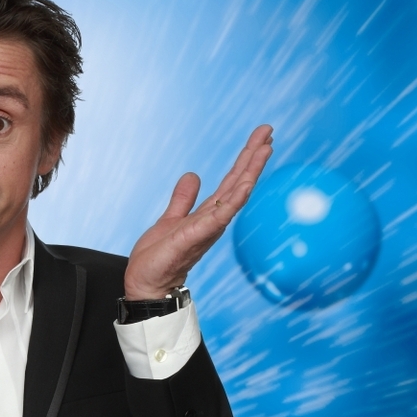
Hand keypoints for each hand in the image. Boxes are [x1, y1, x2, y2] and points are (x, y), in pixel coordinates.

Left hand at [122, 125, 273, 299]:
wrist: (147, 284)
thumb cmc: (160, 258)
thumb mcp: (171, 219)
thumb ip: (183, 199)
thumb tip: (193, 175)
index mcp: (208, 213)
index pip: (231, 181)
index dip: (245, 159)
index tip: (261, 138)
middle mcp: (213, 219)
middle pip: (238, 183)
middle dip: (254, 157)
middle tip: (269, 132)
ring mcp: (208, 228)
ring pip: (235, 195)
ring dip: (250, 172)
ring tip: (264, 149)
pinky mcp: (195, 236)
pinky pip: (219, 216)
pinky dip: (233, 200)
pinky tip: (245, 184)